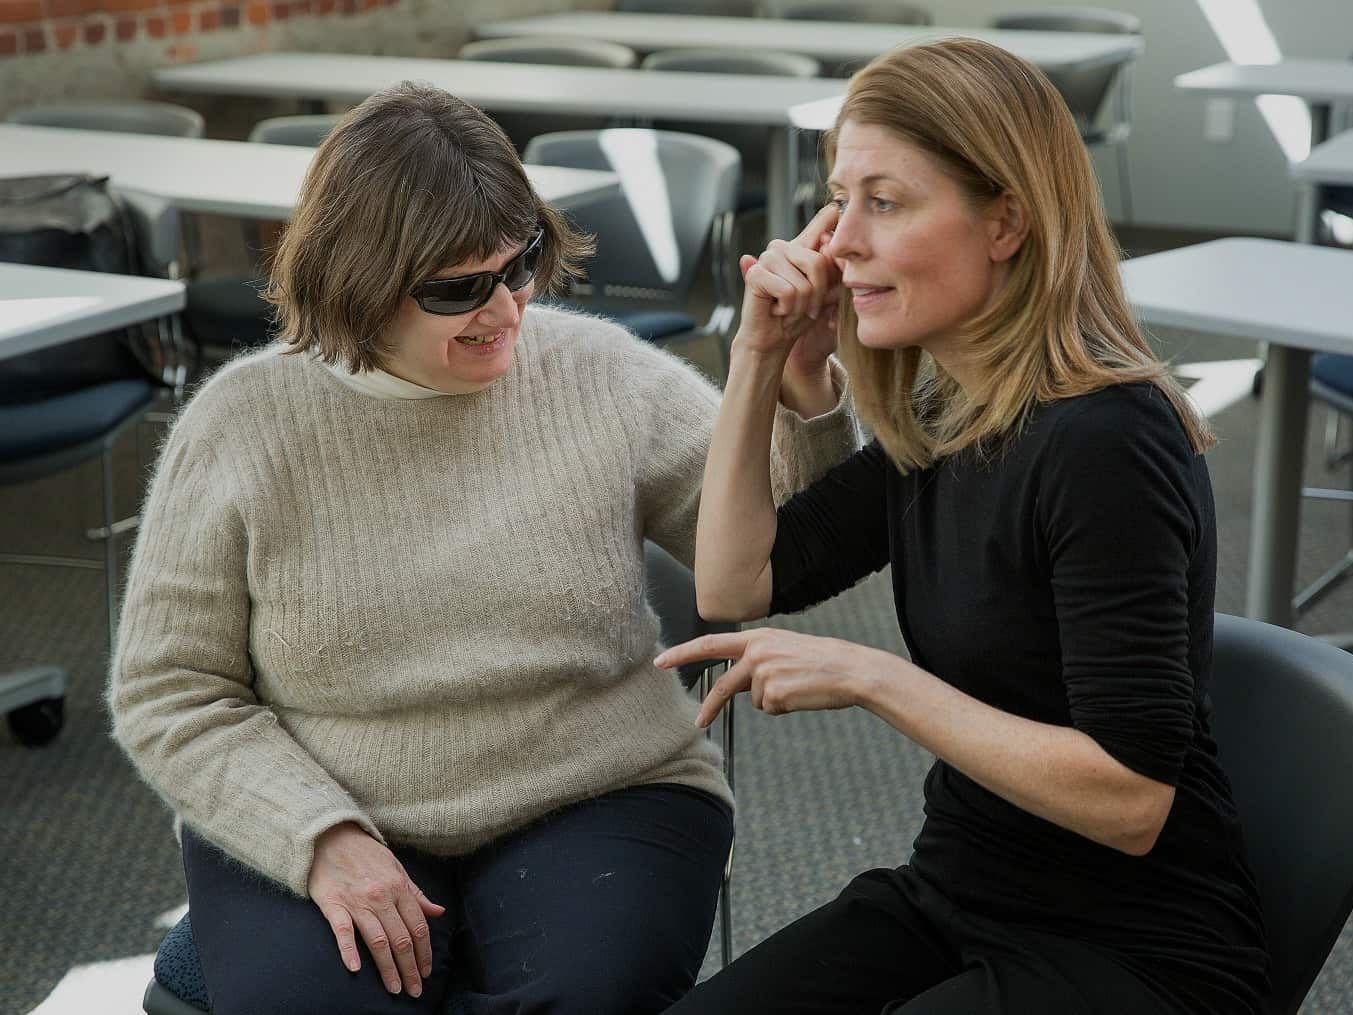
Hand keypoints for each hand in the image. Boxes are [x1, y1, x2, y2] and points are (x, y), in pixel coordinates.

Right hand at [307, 822, 444, 997]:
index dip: (424, 952)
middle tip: (415, 990)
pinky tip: (356, 969)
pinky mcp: (333, 904)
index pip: (418, 927)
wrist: (330, 837)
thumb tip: (438, 911)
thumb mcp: (396, 868)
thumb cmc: (365, 854)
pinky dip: (349, 950)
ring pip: (378, 941)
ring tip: (395, 988)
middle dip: (410, 967)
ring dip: (388, 968)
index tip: (426, 971)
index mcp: (399, 887)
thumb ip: (416, 893)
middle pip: (401, 938)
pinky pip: (343, 931)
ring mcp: (356, 902)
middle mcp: (381, 896)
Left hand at [655, 627, 868, 726]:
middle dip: (710, 706)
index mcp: (758, 637)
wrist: (851, 668)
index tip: (661, 661)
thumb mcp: (784, 648)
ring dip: (774, 700)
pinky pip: (770, 709)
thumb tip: (737, 685)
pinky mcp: (775, 693)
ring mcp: (764, 672)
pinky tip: (802, 694)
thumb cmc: (822, 660)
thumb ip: (757, 659)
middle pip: (724, 684)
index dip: (683, 653)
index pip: (710, 644)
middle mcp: (757, 652)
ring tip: (799, 687)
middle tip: (699, 722)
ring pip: (755, 700)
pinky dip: (785, 707)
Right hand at [736, 204, 841, 363]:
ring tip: (788, 308)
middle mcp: (783, 247)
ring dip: (800, 306)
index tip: (837, 207)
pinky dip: (787, 308)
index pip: (824, 219)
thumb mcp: (826, 292)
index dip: (832, 218)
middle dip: (816, 295)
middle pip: (818, 263)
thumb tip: (829, 246)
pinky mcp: (755, 273)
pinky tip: (775, 309)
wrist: (773, 339)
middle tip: (805, 305)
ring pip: (803, 283)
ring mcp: (767, 258)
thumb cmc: (799, 316)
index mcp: (803, 247)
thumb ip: (833, 270)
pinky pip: (788, 292)